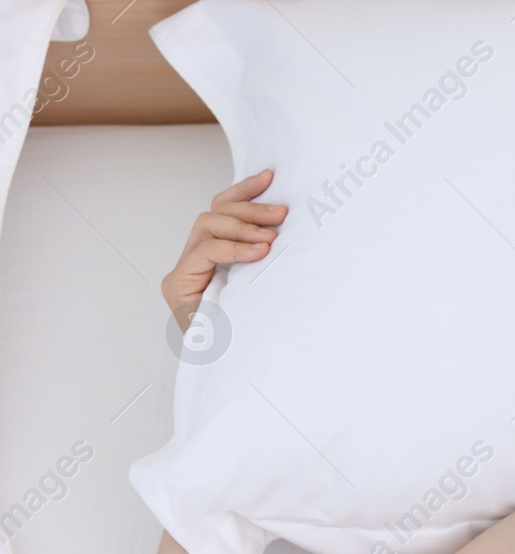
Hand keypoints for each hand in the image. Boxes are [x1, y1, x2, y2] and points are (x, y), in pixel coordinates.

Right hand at [161, 167, 285, 327]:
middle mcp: (194, 261)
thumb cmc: (256, 332)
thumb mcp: (267, 286)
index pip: (221, 210)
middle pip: (215, 213)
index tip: (270, 176)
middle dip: (250, 208)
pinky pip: (204, 252)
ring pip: (207, 225)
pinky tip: (258, 252)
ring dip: (243, 226)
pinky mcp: (178, 286)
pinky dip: (233, 248)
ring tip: (271, 236)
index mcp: (212, 258)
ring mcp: (184, 273)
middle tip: (281, 213)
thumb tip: (291, 231)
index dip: (244, 191)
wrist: (232, 370)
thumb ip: (267, 259)